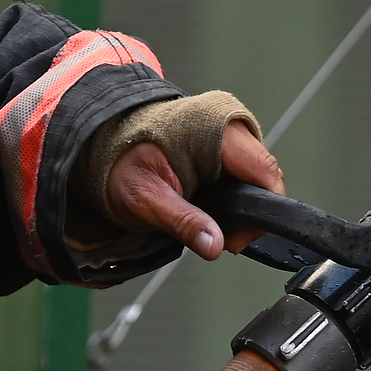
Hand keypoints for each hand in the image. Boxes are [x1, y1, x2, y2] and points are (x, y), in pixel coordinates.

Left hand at [104, 122, 284, 258]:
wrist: (105, 142)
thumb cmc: (120, 162)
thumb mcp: (145, 199)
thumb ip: (182, 222)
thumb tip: (214, 245)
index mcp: (216, 130)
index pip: (265, 171)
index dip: (261, 212)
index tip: (238, 239)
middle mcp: (230, 125)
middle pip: (265, 177)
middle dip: (248, 213)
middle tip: (221, 238)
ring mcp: (231, 133)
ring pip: (257, 177)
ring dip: (241, 206)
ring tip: (209, 222)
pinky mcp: (227, 143)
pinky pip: (245, 173)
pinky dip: (234, 194)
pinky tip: (212, 207)